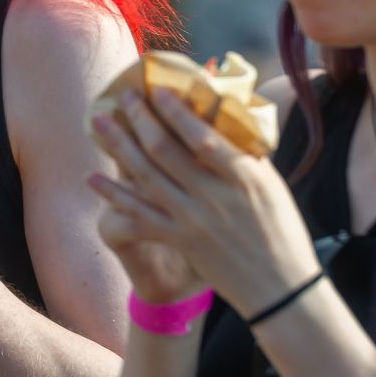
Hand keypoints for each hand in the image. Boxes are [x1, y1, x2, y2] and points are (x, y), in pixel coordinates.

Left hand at [90, 88, 320, 317]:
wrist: (278, 287)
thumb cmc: (281, 228)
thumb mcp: (272, 184)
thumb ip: (246, 149)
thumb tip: (223, 109)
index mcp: (245, 178)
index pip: (204, 137)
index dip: (177, 112)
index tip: (158, 89)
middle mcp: (215, 198)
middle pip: (166, 152)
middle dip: (141, 119)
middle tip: (124, 95)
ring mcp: (193, 221)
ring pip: (146, 177)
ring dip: (119, 146)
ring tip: (99, 121)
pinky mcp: (179, 240)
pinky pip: (139, 215)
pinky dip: (114, 195)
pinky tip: (94, 178)